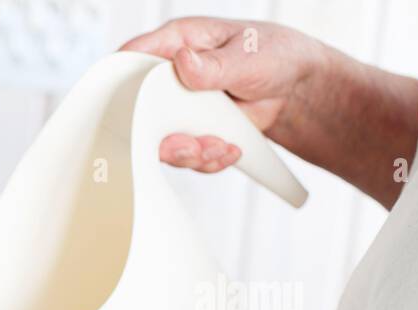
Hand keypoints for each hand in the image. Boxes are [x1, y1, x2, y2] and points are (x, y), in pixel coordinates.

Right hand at [120, 17, 326, 172]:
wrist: (295, 89)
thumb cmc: (274, 55)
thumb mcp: (248, 54)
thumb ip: (214, 64)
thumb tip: (183, 62)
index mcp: (178, 43)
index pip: (135, 56)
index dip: (122, 79)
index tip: (130, 105)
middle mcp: (170, 77)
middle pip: (139, 110)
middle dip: (162, 134)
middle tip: (189, 144)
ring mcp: (178, 107)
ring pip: (161, 140)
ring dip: (190, 152)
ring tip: (220, 147)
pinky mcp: (190, 131)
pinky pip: (186, 155)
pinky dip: (208, 159)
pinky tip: (230, 148)